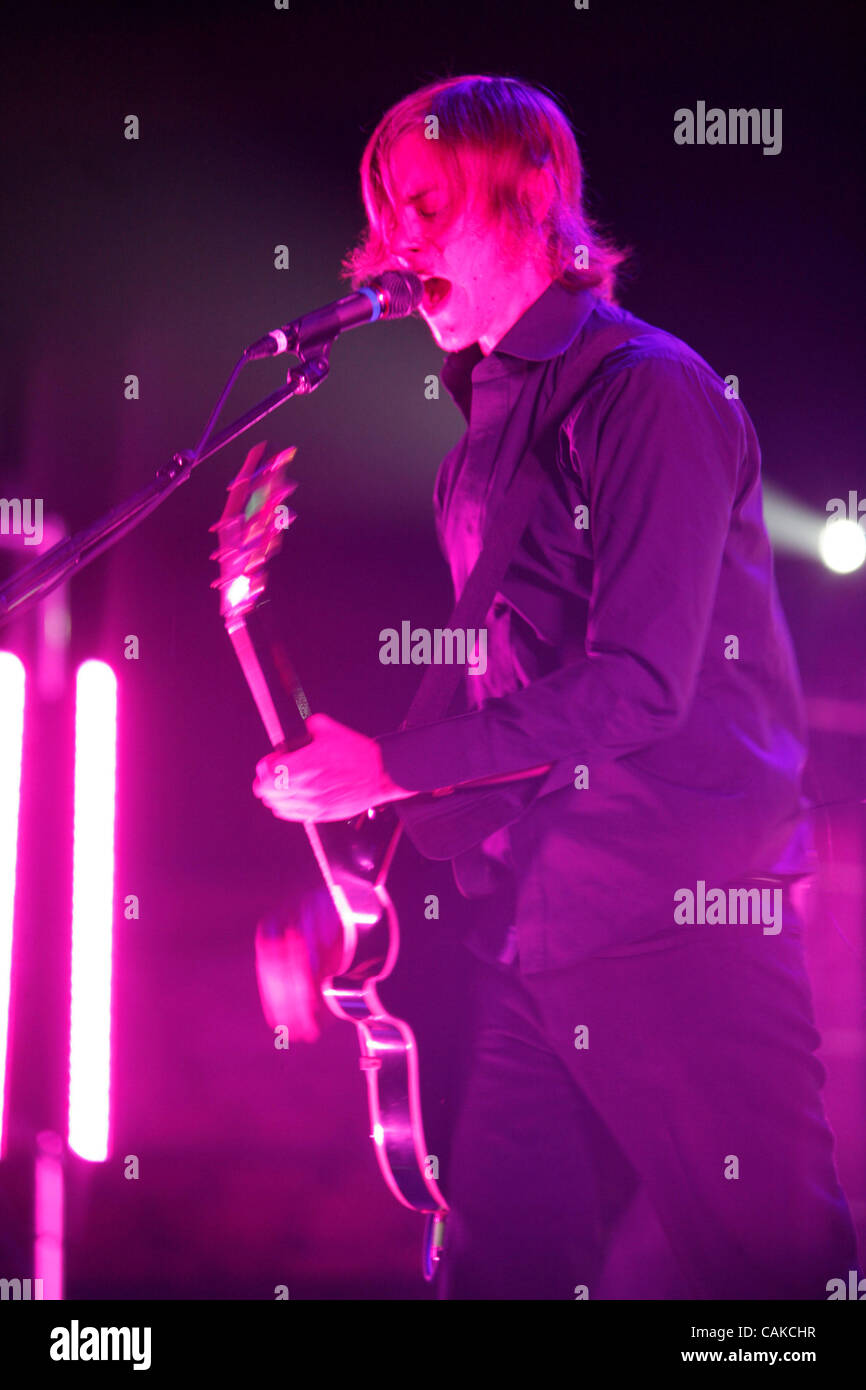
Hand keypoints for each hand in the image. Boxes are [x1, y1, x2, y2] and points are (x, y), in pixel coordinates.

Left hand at [252, 713, 409, 821]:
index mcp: (305, 765)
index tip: (270, 761)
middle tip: (272, 773)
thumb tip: (302, 729)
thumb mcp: (330, 730)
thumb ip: (309, 727)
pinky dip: (287, 807)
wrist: (380, 775)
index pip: (268, 774)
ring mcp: (313, 804)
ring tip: (282, 786)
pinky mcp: (321, 814)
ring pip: (278, 806)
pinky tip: (293, 797)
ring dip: (275, 795)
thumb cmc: (359, 756)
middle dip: (266, 781)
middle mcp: (306, 788)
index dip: (265, 766)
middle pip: (268, 792)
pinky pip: (293, 815)